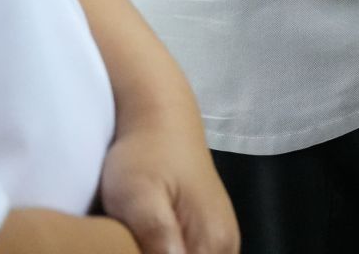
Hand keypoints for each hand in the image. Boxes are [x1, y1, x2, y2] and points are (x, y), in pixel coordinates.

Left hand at [97, 112, 238, 253]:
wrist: (161, 119)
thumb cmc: (144, 156)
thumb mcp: (138, 197)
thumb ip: (156, 236)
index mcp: (212, 242)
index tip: (135, 253)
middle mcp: (226, 246)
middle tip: (132, 248)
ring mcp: (222, 240)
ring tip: (138, 246)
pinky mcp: (211, 233)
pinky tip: (149, 248)